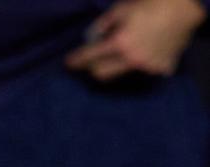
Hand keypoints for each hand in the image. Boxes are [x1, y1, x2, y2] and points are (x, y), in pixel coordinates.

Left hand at [66, 0, 206, 80]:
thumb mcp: (120, 9)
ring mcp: (147, 67)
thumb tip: (90, 38)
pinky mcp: (161, 69)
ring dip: (118, 64)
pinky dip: (142, 63)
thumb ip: (102, 25)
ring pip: (121, 74)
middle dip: (93, 67)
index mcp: (119, 43)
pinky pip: (144, 70)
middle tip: (93, 60)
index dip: (76, 60)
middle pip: (100, 74)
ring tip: (126, 50)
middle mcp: (131, 59)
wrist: (184, 8)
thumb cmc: (150, 4)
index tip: (68, 64)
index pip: (89, 56)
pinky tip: (148, 51)